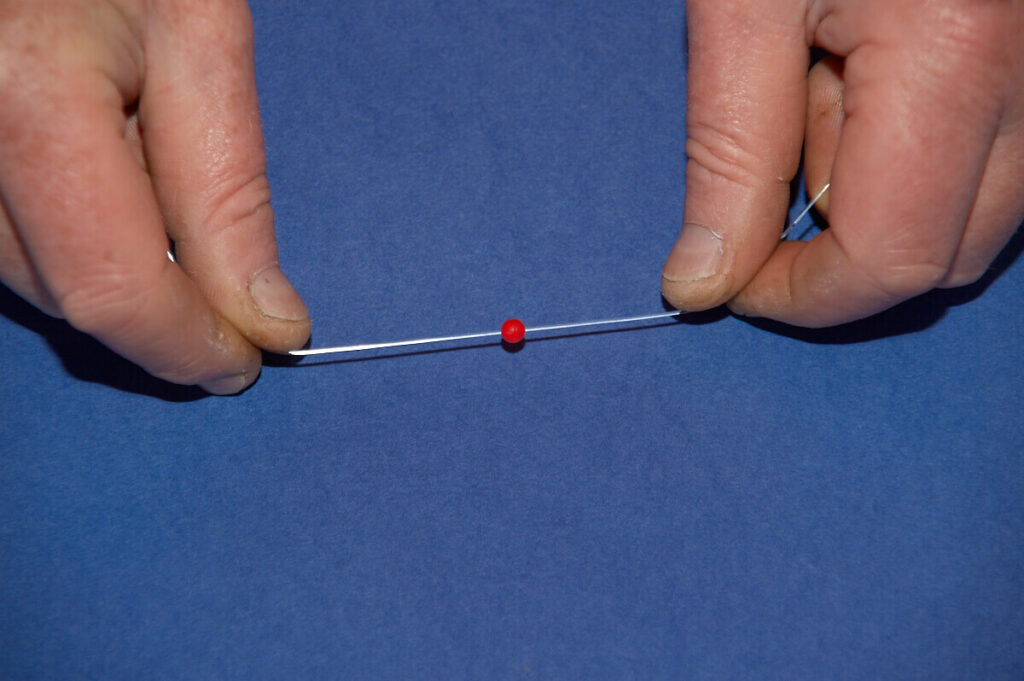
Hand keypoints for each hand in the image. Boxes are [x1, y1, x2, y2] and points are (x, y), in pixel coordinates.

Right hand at [0, 0, 309, 392]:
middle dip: (158, 313)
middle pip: (66, 289)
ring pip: (25, 275)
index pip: (112, 282)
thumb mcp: (202, 44)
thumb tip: (267, 318)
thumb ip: (230, 191)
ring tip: (154, 204)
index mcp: (31, 92)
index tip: (243, 359)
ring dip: (108, 274)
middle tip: (224, 301)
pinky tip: (101, 193)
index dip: (186, 342)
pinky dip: (65, 241)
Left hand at [662, 0, 1023, 326]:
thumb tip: (704, 279)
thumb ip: (730, 151)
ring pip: (976, 211)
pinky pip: (998, 159)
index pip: (892, 255)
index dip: (802, 294)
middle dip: (839, 238)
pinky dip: (920, 152)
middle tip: (774, 147)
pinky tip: (872, 71)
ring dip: (881, 186)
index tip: (736, 283)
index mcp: (952, 51)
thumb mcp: (740, 11)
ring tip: (827, 74)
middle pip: (943, 250)